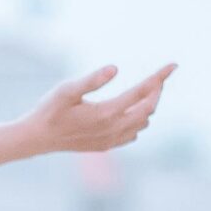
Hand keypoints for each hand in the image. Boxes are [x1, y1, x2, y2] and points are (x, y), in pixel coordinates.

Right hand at [20, 63, 174, 154]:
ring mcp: (111, 139)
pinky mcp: (106, 145)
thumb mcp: (66, 90)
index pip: (142, 92)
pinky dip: (138, 121)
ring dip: (148, 106)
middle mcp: (114, 128)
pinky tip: (132, 113)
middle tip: (159, 76)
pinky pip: (133, 134)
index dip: (159, 77)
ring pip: (143, 122)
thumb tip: (115, 68)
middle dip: (156, 90)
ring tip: (146, 91)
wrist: (36, 139)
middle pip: (148, 108)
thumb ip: (92, 79)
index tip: (173, 65)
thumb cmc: (48, 110)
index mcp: (107, 112)